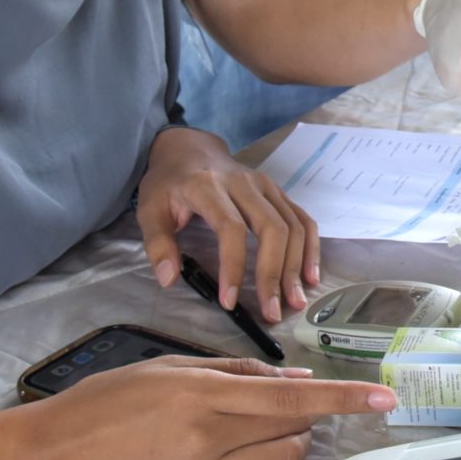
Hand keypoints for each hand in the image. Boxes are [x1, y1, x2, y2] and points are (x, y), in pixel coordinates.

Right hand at [0, 356, 393, 459]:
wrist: (51, 457)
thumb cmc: (103, 403)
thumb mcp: (165, 369)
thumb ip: (231, 372)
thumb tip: (289, 376)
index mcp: (201, 393)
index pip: (291, 396)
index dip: (343, 396)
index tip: (383, 396)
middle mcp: (208, 437)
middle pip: (294, 429)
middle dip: (306, 415)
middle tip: (287, 406)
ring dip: (292, 446)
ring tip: (266, 434)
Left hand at [136, 125, 319, 321]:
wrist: (189, 148)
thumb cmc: (169, 183)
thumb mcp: (149, 209)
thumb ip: (158, 244)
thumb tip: (169, 279)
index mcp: (208, 187)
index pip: (231, 228)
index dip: (233, 266)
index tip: (229, 301)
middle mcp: (244, 183)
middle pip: (272, 228)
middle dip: (274, 273)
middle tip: (272, 310)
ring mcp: (266, 186)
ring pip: (292, 226)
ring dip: (296, 266)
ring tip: (294, 301)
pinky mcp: (278, 191)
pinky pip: (302, 219)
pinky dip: (311, 248)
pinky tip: (309, 276)